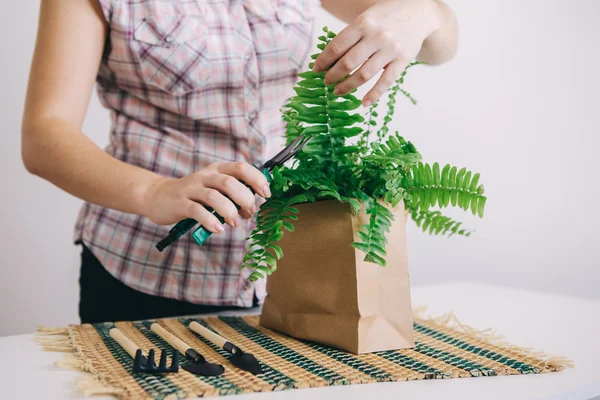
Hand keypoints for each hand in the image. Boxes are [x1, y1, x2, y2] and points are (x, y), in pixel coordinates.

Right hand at [141, 162, 270, 231]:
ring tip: (234, 223)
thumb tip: (252, 209)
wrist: (157, 196)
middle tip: (249, 212)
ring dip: (229, 211)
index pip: (241, 168)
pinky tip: (218, 228)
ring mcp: (192, 189)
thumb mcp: (214, 189)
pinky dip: (210, 221)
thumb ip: (233, 196)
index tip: (266, 194)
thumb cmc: (193, 195)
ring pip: (215, 196)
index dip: (257, 179)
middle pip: (230, 182)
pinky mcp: (180, 203)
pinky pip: (197, 211)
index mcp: (217, 170)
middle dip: (245, 199)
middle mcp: (205, 176)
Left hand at [313, 0, 441, 106]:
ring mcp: (390, 49)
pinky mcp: (402, 60)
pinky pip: (386, 82)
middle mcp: (376, 36)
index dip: (324, 60)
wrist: (419, 12)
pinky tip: (364, 103)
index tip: (316, 69)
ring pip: (364, 75)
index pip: (337, 46)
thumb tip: (328, 59)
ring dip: (347, 86)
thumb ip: (350, 36)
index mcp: (363, 24)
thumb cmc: (386, 17)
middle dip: (333, 75)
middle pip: (348, 63)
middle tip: (326, 82)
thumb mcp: (366, 18)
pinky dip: (374, 95)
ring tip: (338, 91)